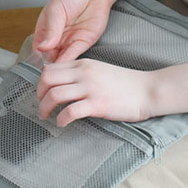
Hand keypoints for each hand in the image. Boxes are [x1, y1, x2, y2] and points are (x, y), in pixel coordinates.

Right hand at [32, 0, 113, 62]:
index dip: (37, 58)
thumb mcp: (56, 9)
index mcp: (45, 30)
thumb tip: (43, 46)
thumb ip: (50, 29)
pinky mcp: (82, 43)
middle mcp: (56, 38)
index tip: (37, 66)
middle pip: (49, 57)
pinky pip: (75, 55)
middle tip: (48, 73)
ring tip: (57, 70)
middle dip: (49, 66)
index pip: (38, 49)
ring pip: (62, 59)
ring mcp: (69, 41)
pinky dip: (71, 61)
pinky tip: (66, 64)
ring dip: (60, 66)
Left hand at [37, 59, 156, 127]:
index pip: (51, 68)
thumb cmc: (126, 83)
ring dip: (45, 108)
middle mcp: (84, 73)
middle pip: (47, 79)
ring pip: (54, 95)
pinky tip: (62, 123)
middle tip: (42, 105)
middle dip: (39, 94)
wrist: (148, 90)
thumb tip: (64, 84)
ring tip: (47, 116)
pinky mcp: (97, 104)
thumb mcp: (100, 70)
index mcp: (84, 64)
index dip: (41, 83)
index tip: (43, 93)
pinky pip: (69, 111)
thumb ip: (82, 74)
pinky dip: (61, 119)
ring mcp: (90, 88)